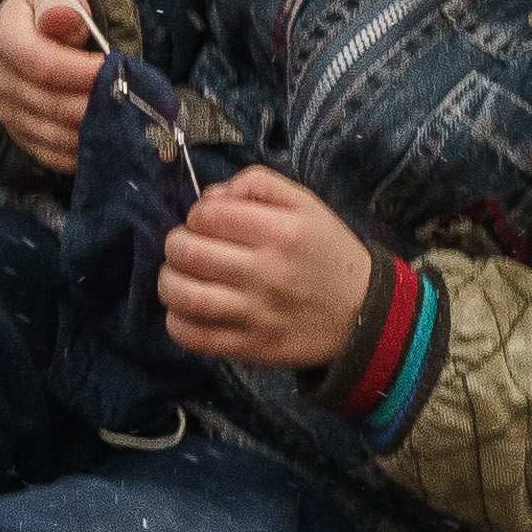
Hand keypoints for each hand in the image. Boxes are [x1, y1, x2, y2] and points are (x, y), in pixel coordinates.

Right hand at [0, 0, 107, 171]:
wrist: (18, 35)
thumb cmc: (44, 14)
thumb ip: (61, 7)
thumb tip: (65, 17)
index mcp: (6, 43)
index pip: (42, 65)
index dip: (81, 72)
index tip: (115, 68)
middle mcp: (2, 83)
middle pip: (53, 105)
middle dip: (96, 104)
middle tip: (130, 98)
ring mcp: (10, 114)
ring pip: (55, 135)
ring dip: (93, 131)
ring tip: (124, 120)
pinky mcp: (22, 136)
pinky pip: (51, 155)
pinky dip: (80, 154)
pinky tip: (106, 143)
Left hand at [160, 167, 375, 370]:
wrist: (363, 313)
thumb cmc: (327, 253)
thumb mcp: (306, 204)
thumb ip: (258, 184)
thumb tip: (211, 196)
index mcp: (282, 232)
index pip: (209, 215)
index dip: (197, 214)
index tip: (206, 223)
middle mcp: (267, 273)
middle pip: (189, 252)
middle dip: (176, 244)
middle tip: (185, 247)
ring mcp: (257, 314)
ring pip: (185, 295)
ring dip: (168, 281)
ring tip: (177, 275)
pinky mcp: (251, 347)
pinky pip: (194, 336)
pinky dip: (176, 321)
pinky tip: (183, 309)